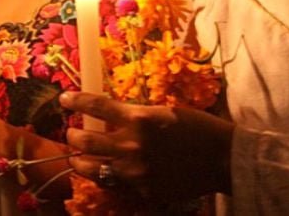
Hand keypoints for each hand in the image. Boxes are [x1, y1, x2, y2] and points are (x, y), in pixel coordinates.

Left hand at [59, 92, 233, 200]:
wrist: (224, 159)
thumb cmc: (197, 128)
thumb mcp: (162, 112)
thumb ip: (135, 115)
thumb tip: (109, 115)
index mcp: (138, 118)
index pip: (96, 106)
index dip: (76, 101)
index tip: (64, 99)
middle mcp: (132, 145)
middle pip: (85, 141)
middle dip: (73, 135)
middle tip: (72, 133)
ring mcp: (136, 171)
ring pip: (92, 168)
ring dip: (79, 161)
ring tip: (77, 158)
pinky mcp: (143, 190)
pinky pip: (113, 185)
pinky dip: (104, 177)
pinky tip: (103, 173)